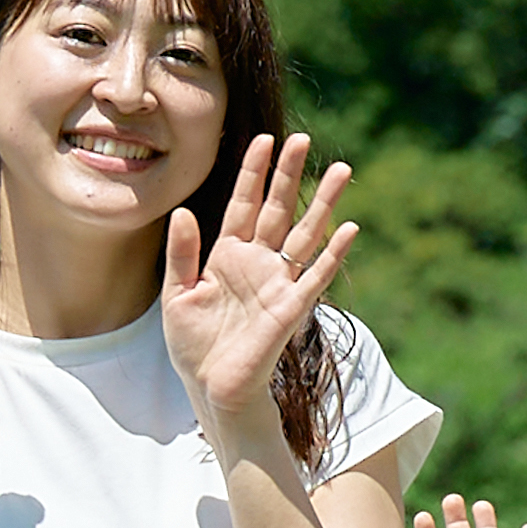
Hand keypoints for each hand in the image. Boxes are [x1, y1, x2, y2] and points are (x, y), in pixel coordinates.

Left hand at [160, 134, 359, 437]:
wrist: (210, 388)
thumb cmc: (193, 345)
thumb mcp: (176, 295)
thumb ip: (181, 254)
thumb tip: (184, 211)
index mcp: (227, 256)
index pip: (243, 204)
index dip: (253, 174)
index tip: (263, 140)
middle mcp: (257, 263)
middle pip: (278, 210)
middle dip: (289, 175)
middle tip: (302, 139)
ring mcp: (277, 284)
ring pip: (305, 234)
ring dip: (323, 203)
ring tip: (341, 169)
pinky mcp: (290, 309)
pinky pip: (315, 276)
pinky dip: (332, 253)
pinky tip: (350, 228)